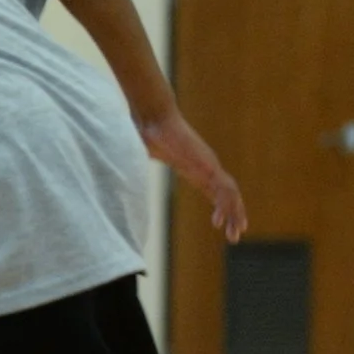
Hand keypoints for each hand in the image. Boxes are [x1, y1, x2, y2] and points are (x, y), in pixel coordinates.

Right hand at [138, 110, 246, 242]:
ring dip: (234, 215)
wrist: (153, 117)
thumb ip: (142, 166)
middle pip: (227, 194)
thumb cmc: (148, 133)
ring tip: (233, 235)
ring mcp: (209, 165)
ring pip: (229, 194)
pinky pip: (222, 189)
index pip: (214, 189)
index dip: (220, 206)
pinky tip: (217, 222)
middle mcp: (206, 167)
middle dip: (233, 215)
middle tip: (234, 236)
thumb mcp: (146, 156)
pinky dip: (224, 206)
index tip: (220, 224)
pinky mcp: (207, 165)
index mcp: (194, 167)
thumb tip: (119, 173)